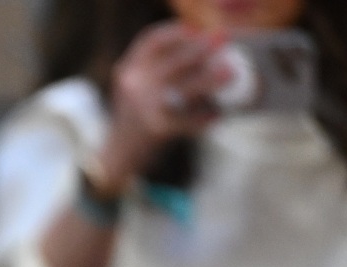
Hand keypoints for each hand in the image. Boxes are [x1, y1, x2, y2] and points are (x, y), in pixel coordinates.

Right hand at [98, 20, 223, 191]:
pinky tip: (216, 117)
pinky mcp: (157, 128)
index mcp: (128, 70)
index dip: (175, 33)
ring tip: (230, 74)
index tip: (195, 31)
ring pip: (184, 89)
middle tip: (222, 44)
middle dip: (200, 51)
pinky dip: (203, 119)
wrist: (115, 155)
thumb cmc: (135, 116)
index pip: (152, 41)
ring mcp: (144, 107)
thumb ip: (159, 68)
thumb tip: (205, 49)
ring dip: (209, 80)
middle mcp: (134, 86)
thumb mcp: (136, 86)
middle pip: (174, 62)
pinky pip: (188, 119)